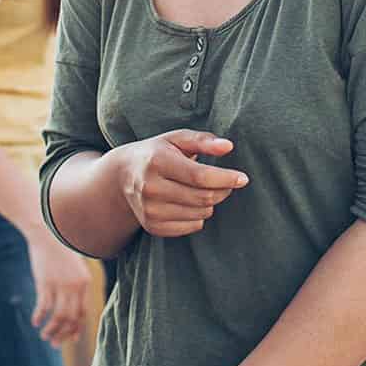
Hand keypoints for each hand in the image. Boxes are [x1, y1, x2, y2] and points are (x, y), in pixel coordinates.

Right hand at [27, 231, 90, 347]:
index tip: (71, 339)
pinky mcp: (45, 282)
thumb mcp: (73, 267)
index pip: (83, 312)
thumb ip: (75, 285)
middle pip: (71, 318)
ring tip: (45, 336)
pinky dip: (39, 316)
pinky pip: (43, 306)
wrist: (47, 233)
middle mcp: (75, 286)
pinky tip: (35, 321)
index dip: (76, 328)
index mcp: (85, 283)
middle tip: (54, 343)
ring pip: (58, 316)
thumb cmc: (60, 250)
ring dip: (51, 330)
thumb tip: (70, 306)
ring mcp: (60, 285)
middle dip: (63, 334)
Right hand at [113, 129, 249, 238]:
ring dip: (211, 203)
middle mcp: (150, 188)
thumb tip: (228, 146)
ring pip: (200, 214)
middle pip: (202, 197)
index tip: (243, 178)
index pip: (199, 176)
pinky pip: (191, 226)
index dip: (225, 178)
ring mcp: (149, 210)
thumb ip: (204, 141)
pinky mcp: (152, 226)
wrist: (122, 175)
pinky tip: (190, 202)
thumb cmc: (157, 152)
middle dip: (222, 190)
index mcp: (157, 161)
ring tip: (203, 189)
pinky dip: (199, 216)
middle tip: (227, 182)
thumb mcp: (177, 139)